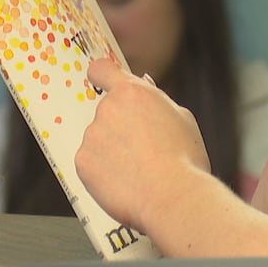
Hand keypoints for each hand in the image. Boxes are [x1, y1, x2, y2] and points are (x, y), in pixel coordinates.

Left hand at [75, 58, 210, 231]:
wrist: (173, 196)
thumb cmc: (185, 160)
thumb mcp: (183, 119)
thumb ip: (159, 100)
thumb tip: (146, 85)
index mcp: (133, 92)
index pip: (103, 70)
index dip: (101, 75)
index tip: (101, 80)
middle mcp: (108, 109)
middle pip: (107, 113)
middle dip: (120, 128)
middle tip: (143, 149)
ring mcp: (92, 135)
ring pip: (99, 141)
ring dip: (112, 152)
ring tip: (139, 171)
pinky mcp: (82, 161)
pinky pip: (91, 164)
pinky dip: (103, 173)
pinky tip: (126, 181)